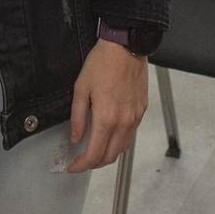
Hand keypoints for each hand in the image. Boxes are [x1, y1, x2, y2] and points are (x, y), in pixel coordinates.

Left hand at [67, 39, 148, 171]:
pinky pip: (131, 135)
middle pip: (111, 157)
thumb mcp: (81, 88)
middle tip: (82, 161)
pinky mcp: (141, 111)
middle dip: (94, 164)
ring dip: (108, 155)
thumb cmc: (102, 63)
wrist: (126, 47)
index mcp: (106, 118)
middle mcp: (124, 122)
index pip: (95, 154)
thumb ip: (78, 117)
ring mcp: (135, 117)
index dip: (82, 165)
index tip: (73, 166)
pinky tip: (110, 136)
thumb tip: (76, 138)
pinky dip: (119, 143)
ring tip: (94, 151)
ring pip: (123, 148)